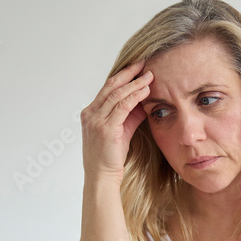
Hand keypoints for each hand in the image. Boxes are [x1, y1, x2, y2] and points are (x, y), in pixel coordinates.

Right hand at [80, 59, 153, 180]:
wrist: (102, 176)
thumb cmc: (111, 157)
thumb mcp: (121, 132)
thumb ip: (130, 115)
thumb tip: (143, 101)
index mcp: (91, 112)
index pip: (107, 88)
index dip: (123, 76)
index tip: (137, 67)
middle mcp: (90, 113)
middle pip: (111, 85)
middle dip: (129, 73)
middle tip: (144, 63)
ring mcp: (96, 120)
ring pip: (117, 94)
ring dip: (135, 83)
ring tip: (149, 75)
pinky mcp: (106, 128)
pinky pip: (122, 106)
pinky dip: (135, 96)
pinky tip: (146, 91)